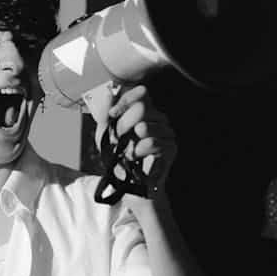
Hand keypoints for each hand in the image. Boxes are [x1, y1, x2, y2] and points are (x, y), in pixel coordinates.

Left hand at [86, 83, 176, 200]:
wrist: (128, 183)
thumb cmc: (118, 158)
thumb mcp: (106, 133)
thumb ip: (106, 112)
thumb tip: (109, 92)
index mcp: (145, 111)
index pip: (142, 93)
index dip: (126, 101)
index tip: (113, 115)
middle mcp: (158, 119)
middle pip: (142, 108)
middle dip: (124, 125)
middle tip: (120, 139)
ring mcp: (166, 132)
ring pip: (146, 126)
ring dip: (131, 142)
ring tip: (129, 151)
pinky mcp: (171, 148)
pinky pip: (152, 143)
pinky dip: (139, 152)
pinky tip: (138, 158)